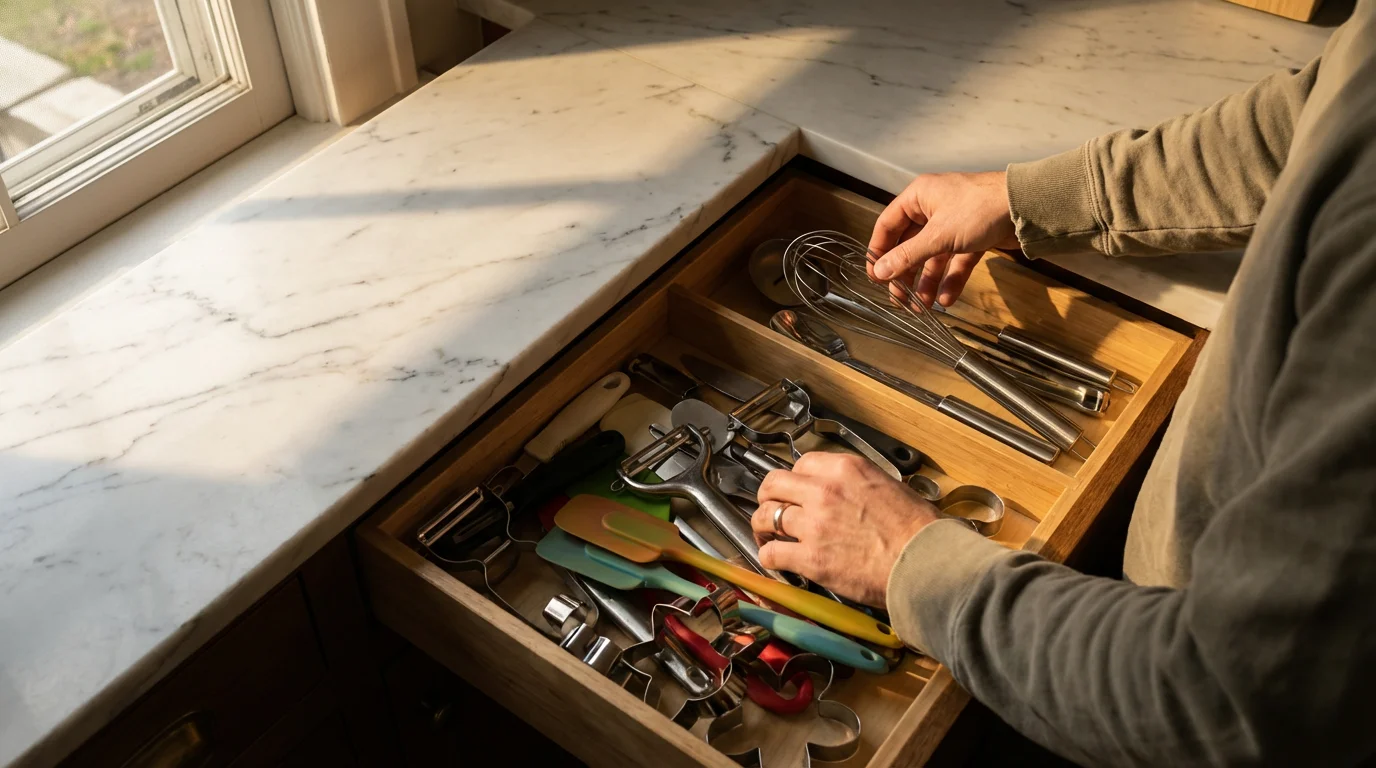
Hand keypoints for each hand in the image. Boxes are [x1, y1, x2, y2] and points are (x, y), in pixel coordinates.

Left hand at [750, 453, 941, 606]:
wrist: (925, 562)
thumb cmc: (919, 531)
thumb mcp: (889, 487)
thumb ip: (857, 485)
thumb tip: (847, 494)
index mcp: (845, 469)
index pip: (802, 463)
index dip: (795, 479)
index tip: (795, 490)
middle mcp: (823, 490)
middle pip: (773, 484)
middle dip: (768, 496)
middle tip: (771, 508)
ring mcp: (814, 524)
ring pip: (765, 516)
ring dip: (762, 527)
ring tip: (767, 535)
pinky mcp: (810, 558)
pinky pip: (771, 553)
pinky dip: (769, 558)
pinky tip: (776, 561)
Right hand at [868, 171, 1018, 305]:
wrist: (1026, 206)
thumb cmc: (980, 209)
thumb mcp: (939, 235)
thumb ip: (908, 256)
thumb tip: (880, 272)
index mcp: (918, 197)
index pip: (887, 226)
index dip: (879, 252)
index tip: (875, 278)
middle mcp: (933, 209)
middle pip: (910, 246)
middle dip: (905, 274)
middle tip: (900, 299)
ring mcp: (953, 224)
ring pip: (933, 257)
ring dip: (927, 282)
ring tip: (923, 307)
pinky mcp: (972, 237)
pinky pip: (955, 261)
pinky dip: (951, 279)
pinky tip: (947, 299)